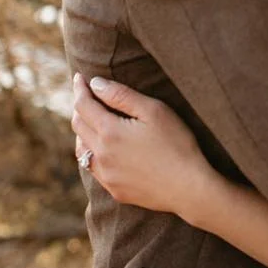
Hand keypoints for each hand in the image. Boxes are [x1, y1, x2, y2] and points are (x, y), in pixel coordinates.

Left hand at [71, 74, 220, 224]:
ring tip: (92, 120)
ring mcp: (106, 175)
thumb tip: (95, 83)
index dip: (80, 88)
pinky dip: (91, 152)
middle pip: (78, 125)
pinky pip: (92, 168)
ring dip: (82, 131)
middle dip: (80, 107)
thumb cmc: (177, 144)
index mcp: (109, 132)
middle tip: (87, 96)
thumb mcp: (153, 111)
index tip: (80, 78)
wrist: (189, 188)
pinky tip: (102, 149)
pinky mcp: (114, 189)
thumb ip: (121, 95)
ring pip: (80, 148)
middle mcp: (101, 155)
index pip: (83, 105)